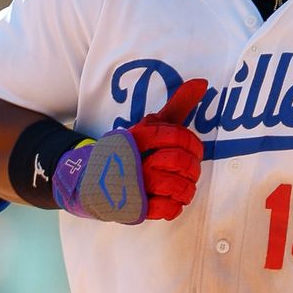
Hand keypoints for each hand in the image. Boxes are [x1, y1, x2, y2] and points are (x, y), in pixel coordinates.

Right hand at [132, 78, 207, 220]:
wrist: (90, 180)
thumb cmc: (130, 151)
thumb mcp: (150, 126)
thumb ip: (177, 106)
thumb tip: (202, 83)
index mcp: (137, 136)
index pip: (176, 136)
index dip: (193, 145)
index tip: (194, 150)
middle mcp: (133, 159)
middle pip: (178, 161)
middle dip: (192, 168)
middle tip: (190, 171)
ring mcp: (132, 184)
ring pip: (173, 185)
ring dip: (187, 189)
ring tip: (184, 187)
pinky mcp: (133, 207)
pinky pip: (164, 209)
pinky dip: (175, 206)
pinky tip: (172, 201)